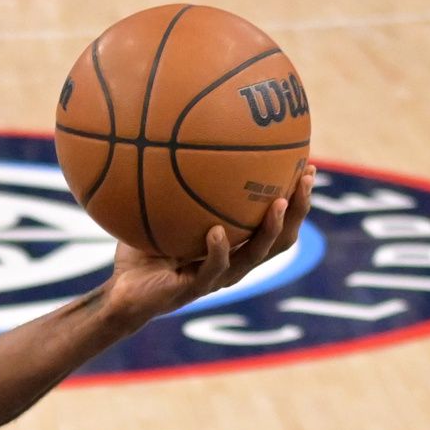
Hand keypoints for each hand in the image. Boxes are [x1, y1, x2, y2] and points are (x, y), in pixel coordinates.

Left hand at [100, 163, 315, 324]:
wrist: (121, 294)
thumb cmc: (143, 252)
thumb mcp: (161, 211)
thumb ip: (174, 182)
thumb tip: (174, 135)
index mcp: (236, 245)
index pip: (277, 222)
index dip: (297, 198)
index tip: (307, 166)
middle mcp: (234, 262)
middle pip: (282, 238)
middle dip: (298, 209)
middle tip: (305, 178)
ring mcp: (217, 277)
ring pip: (256, 254)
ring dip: (271, 229)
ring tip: (278, 203)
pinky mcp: (195, 289)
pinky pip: (213, 268)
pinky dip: (217, 250)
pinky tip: (216, 231)